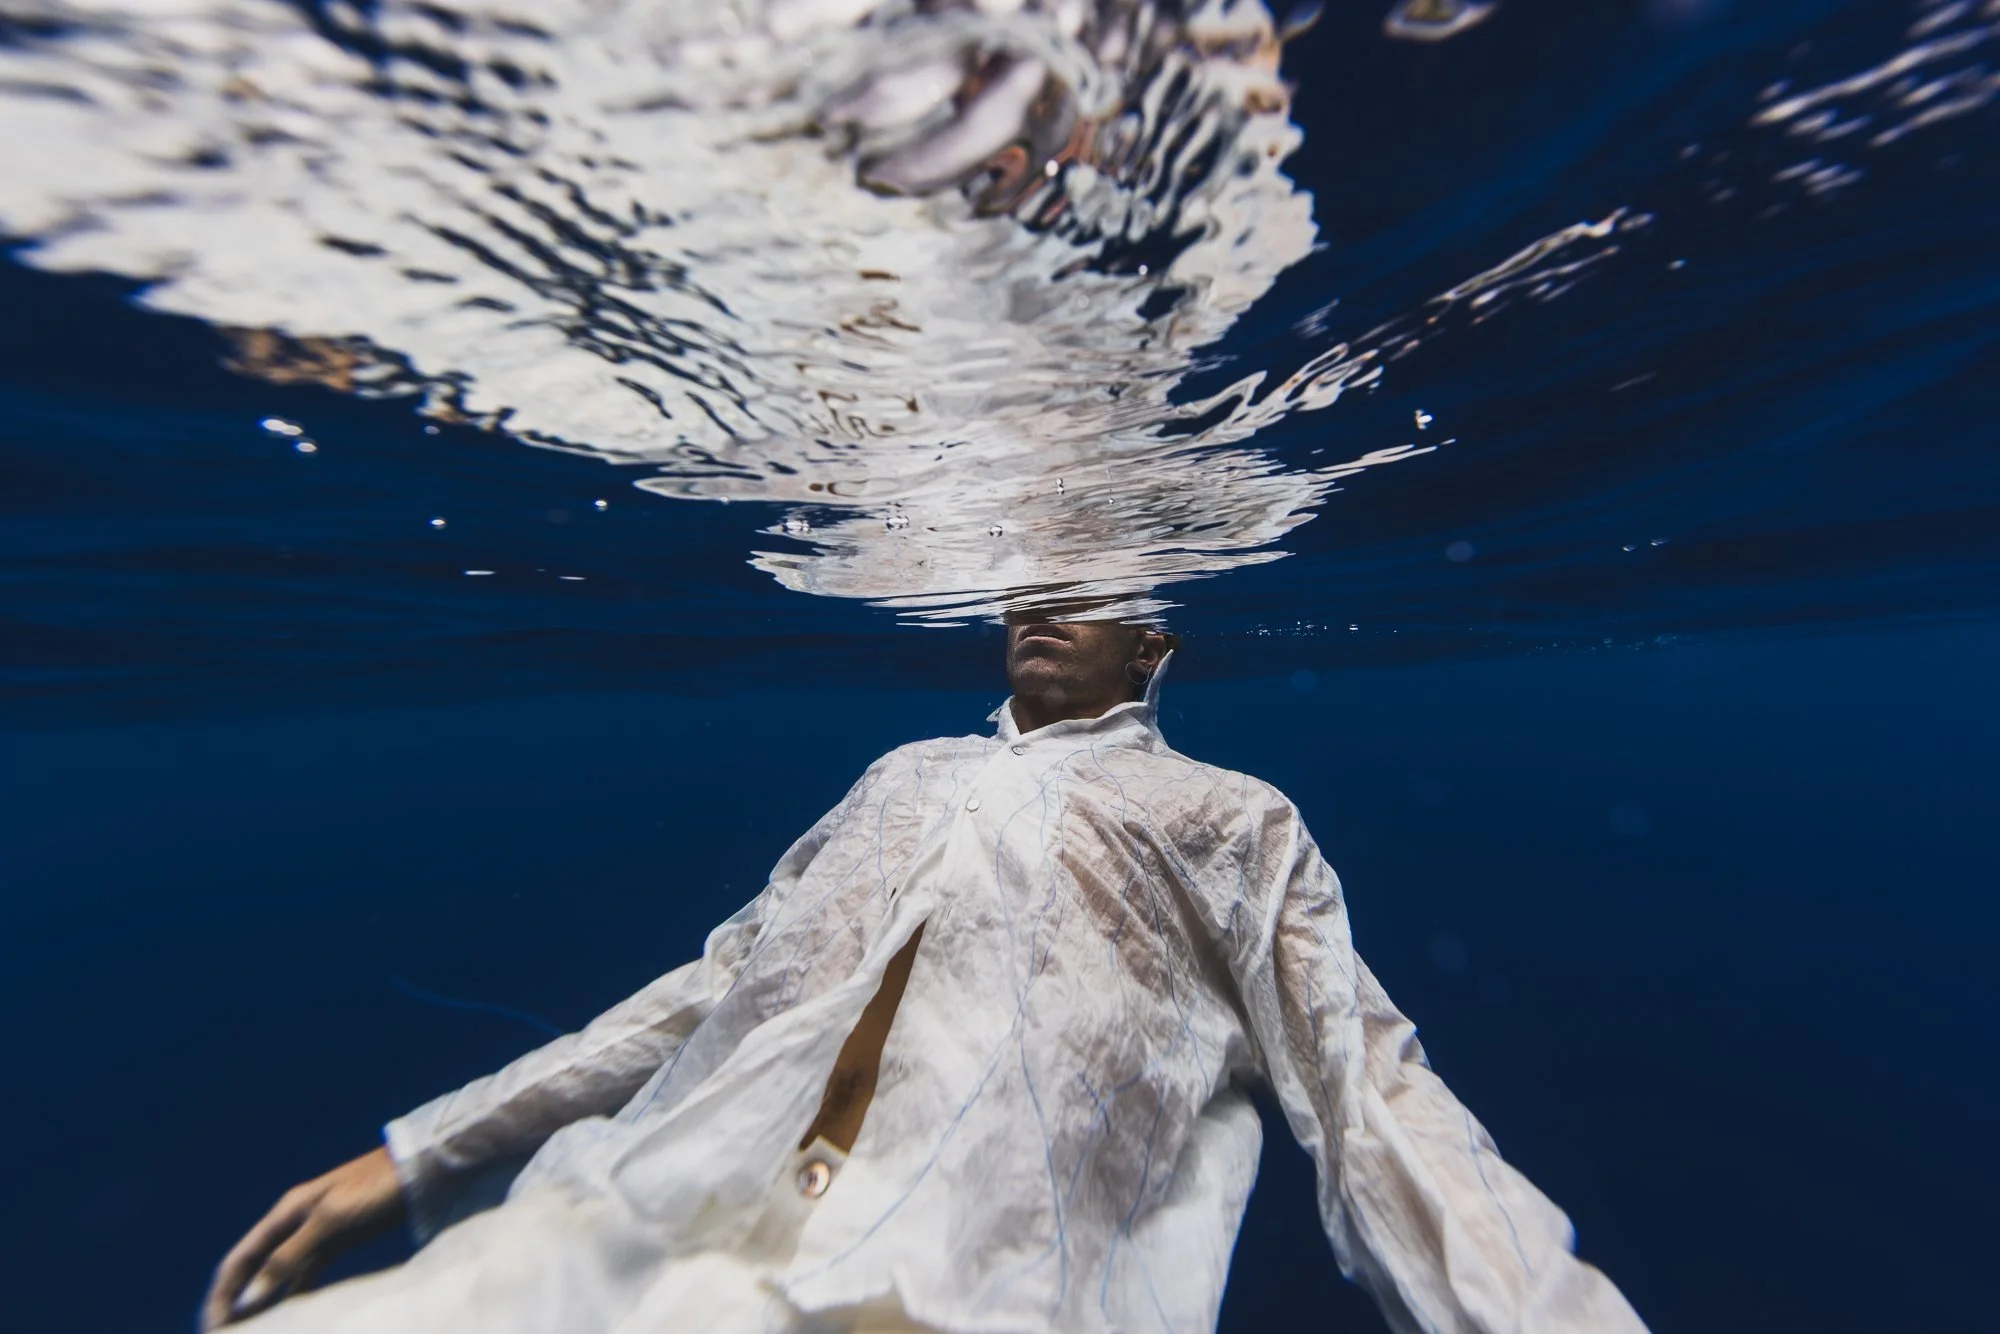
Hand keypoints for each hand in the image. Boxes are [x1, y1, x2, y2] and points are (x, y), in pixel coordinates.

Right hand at [201, 1145, 406, 1329]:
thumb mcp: (330, 1221)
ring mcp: (314, 1235)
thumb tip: (248, 1299)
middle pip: (252, 1270)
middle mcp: (292, 1225)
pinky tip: (291, 1318)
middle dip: (235, 1303)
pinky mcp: (336, 1243)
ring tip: (252, 1333)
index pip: (238, 1262)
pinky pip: (305, 1274)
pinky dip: (293, 1296)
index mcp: (284, 1214)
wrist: (417, 1170)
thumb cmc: (374, 1188)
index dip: (221, 1296)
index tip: (211, 1329)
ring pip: (277, 1275)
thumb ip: (289, 1258)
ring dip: (262, 1303)